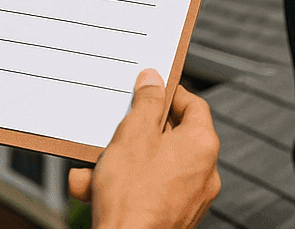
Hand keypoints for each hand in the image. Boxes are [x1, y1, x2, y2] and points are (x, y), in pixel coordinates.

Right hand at [71, 69, 220, 228]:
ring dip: (120, 162)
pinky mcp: (173, 216)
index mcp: (202, 145)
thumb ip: (145, 102)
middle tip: (115, 128)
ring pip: (153, 166)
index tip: (151, 88)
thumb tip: (153, 80)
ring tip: (92, 166)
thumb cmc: (133, 197)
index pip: (194, 105)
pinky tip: (91, 187)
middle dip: (134, 133)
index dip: (170, 94)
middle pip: (170, 137)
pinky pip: (148, 191)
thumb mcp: (133, 135)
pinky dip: (123, 186)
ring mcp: (190, 198)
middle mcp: (204, 171)